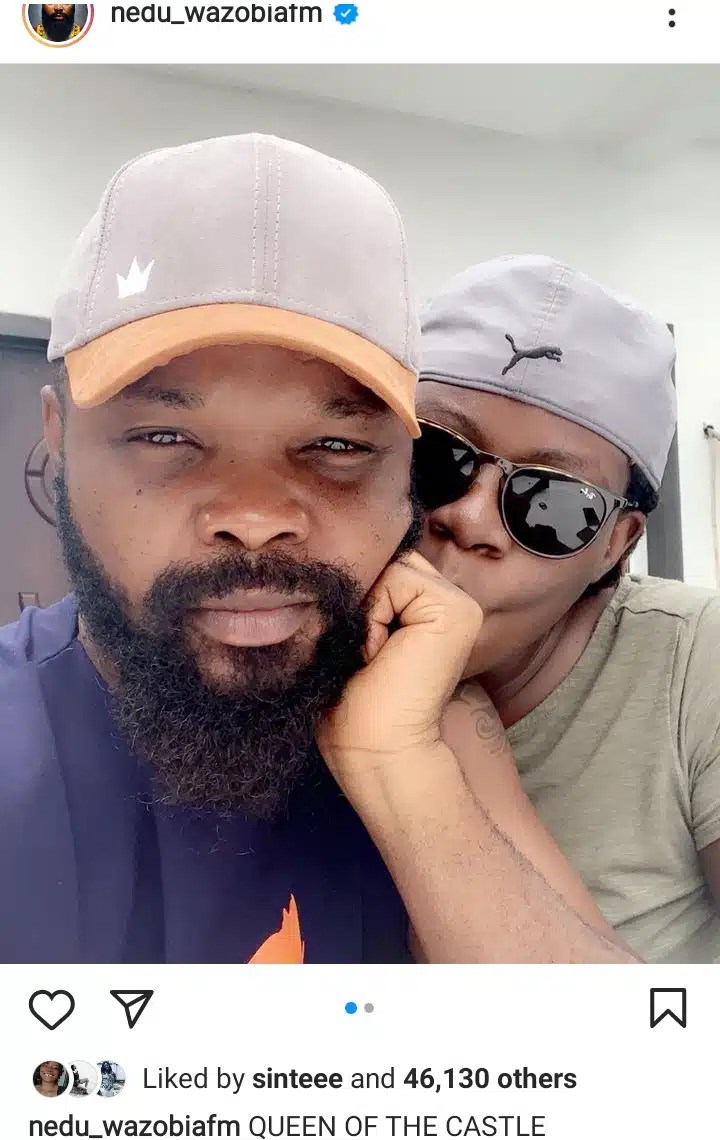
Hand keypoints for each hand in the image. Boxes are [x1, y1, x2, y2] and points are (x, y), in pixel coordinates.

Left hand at [317, 552, 482, 790]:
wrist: (380, 751)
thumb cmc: (354, 710)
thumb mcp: (348, 642)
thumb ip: (358, 599)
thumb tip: (338, 560)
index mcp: (425, 612)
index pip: (384, 568)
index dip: (357, 597)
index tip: (354, 647)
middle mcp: (448, 603)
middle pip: (387, 561)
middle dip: (362, 599)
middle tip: (365, 654)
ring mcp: (459, 604)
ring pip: (390, 566)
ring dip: (367, 611)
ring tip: (375, 656)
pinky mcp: (458, 610)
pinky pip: (397, 577)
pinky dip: (375, 614)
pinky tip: (383, 655)